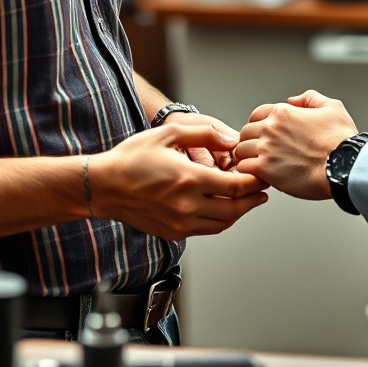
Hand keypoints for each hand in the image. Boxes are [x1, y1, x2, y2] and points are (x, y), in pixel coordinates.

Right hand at [91, 122, 268, 239]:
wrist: (104, 186)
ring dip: (239, 212)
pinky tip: (223, 206)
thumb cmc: (133, 157)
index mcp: (189, 179)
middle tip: (263, 189)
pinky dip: (220, 219)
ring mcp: (180, 223)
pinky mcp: (173, 233)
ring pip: (223, 223)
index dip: (255, 181)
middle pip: (235, 209)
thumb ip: (205, 134)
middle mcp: (187, 206)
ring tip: (248, 198)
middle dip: (253, 199)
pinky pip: (206, 230)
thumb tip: (232, 140)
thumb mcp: (169, 133)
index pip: (236, 186)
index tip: (263, 174)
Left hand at [234, 90, 357, 199]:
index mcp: (283, 112)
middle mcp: (271, 128)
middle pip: (245, 133)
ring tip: (260, 167)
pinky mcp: (266, 169)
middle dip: (252, 143)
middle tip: (261, 154)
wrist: (346, 166)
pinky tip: (262, 177)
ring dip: (249, 159)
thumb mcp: (332, 107)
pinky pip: (244, 168)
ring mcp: (266, 148)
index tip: (265, 138)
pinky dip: (250, 173)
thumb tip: (293, 100)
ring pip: (241, 151)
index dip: (259, 126)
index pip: (255, 115)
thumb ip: (310, 98)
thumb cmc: (342, 141)